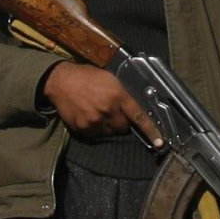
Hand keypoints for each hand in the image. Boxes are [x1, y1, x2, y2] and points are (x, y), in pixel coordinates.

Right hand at [40, 62, 161, 143]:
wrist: (60, 81)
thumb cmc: (86, 76)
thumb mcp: (110, 78)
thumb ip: (123, 94)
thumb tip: (137, 108)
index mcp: (117, 95)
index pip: (139, 116)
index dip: (151, 130)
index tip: (159, 142)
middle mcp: (107, 109)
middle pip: (124, 127)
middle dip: (121, 121)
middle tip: (111, 110)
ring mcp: (95, 121)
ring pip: (110, 131)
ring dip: (108, 125)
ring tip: (98, 110)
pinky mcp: (83, 128)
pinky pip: (97, 134)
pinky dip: (96, 127)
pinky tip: (89, 114)